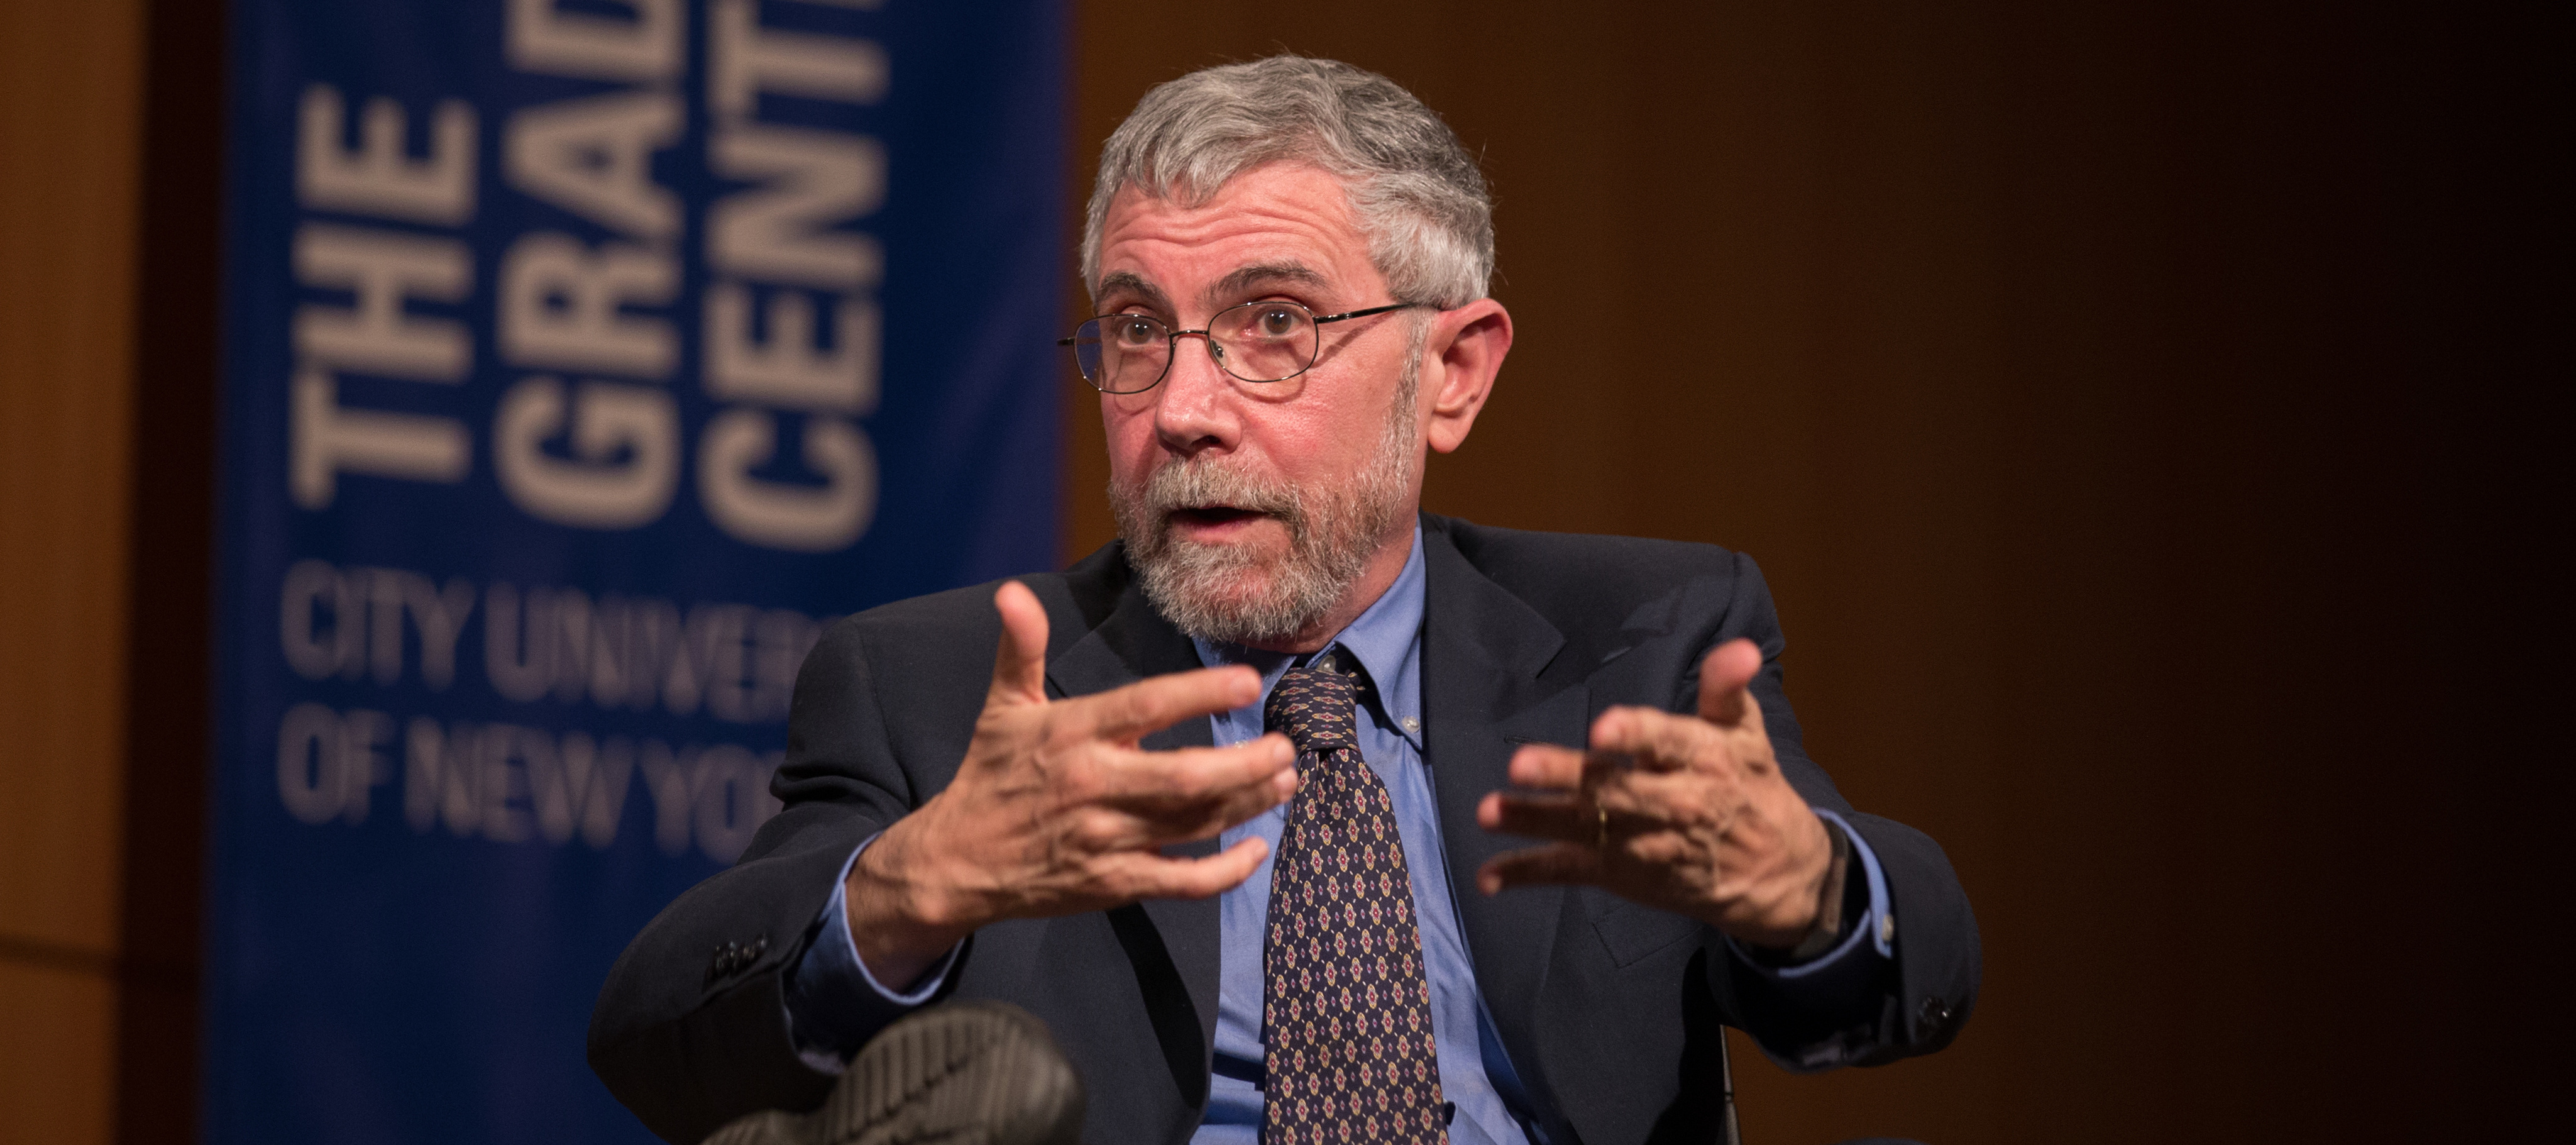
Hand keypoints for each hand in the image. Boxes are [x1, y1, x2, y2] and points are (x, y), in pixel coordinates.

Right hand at [846, 581, 1298, 985]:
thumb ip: (1021, 648)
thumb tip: (1013, 592)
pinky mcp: (1113, 884)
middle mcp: (1093, 787)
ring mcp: (1105, 841)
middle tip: (1285, 747)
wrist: (957, 862)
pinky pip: (1181, 881)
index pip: (1145, 707)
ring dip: (1247, 804)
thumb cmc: (990, 775)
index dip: (1200, 693)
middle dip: (1245, 765)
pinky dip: (1226, 872)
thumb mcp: (1003, 706)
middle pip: (1185, 778)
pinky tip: (1257, 847)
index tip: (1249, 682)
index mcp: (1072, 735)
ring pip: (1193, 824)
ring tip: (1285, 780)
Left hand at [1474, 638, 1832, 948]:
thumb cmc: (1750, 786)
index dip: (1634, 735)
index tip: (1603, 727)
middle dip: (1567, 777)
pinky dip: (1528, 874)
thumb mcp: (1746, 733)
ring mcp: (1643, 844)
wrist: (1777, 872)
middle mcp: (1672, 805)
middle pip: (1615, 790)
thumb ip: (1726, 687)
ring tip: (1490, 811)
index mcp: (1703, 760)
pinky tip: (1489, 877)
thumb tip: (1740, 648)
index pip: (1666, 743)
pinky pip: (1571, 872)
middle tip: (1521, 766)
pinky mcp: (1623, 874)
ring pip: (1584, 830)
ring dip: (1535, 821)